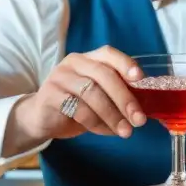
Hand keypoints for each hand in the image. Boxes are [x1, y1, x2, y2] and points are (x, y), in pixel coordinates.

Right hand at [4, 46, 147, 154]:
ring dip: (113, 115)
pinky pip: (79, 109)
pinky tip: (105, 131)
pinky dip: (96, 123)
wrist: (40, 118)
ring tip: (126, 132)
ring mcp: (60, 77)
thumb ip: (116, 94)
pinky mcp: (50, 95)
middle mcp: (73, 63)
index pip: (108, 53)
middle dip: (125, 98)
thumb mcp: (97, 96)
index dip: (125, 63)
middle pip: (104, 75)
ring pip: (92, 94)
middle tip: (139, 120)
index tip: (141, 78)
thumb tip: (144, 108)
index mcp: (88, 58)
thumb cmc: (75, 105)